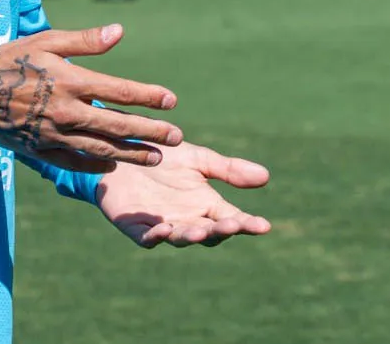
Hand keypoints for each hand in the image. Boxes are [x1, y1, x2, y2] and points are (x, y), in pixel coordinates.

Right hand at [0, 24, 180, 173]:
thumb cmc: (11, 58)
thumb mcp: (47, 41)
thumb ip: (85, 41)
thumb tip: (120, 32)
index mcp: (71, 81)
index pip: (120, 91)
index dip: (149, 97)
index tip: (172, 101)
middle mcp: (65, 111)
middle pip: (117, 126)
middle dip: (150, 132)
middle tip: (177, 137)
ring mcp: (52, 134)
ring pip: (99, 149)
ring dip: (131, 155)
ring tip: (156, 158)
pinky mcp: (38, 149)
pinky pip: (72, 161)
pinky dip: (94, 166)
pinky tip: (112, 167)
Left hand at [98, 140, 273, 247]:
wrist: (122, 151)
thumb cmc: (163, 156)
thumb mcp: (199, 158)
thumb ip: (228, 169)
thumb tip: (266, 176)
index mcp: (206, 204)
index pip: (232, 218)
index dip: (247, 224)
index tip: (264, 226)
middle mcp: (187, 219)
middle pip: (209, 232)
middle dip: (221, 230)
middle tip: (233, 225)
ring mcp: (162, 224)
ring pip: (181, 237)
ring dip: (191, 236)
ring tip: (202, 230)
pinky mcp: (135, 226)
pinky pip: (146, 238)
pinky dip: (155, 237)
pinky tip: (164, 230)